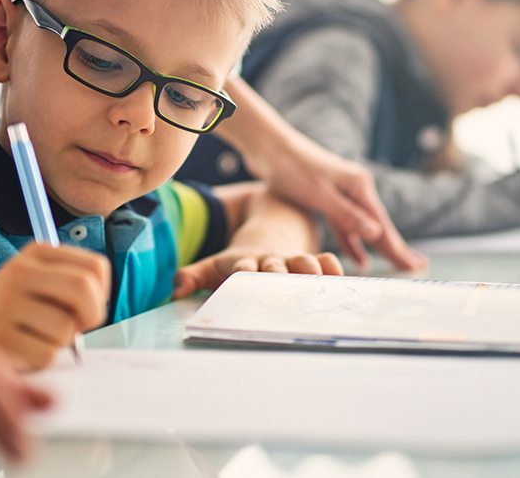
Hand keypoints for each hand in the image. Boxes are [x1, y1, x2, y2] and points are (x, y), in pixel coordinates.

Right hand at [0, 243, 110, 370]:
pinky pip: (46, 354)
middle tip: (78, 327)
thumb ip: (73, 286)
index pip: (96, 267)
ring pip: (65, 328)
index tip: (85, 307)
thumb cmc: (12, 310)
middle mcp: (20, 271)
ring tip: (37, 336)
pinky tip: (22, 349)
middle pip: (83, 289)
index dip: (101, 294)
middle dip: (91, 315)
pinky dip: (42, 358)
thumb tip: (98, 310)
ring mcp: (5, 302)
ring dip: (60, 342)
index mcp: (37, 253)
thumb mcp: (41, 282)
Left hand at [172, 248, 343, 298]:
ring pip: (304, 263)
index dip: (243, 272)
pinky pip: (327, 263)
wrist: (273, 229)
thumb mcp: (215, 265)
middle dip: (278, 277)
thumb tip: (173, 290)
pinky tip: (346, 281)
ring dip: (309, 273)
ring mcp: (293, 259)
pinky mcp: (314, 262)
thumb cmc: (240, 259)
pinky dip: (335, 271)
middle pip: (275, 268)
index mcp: (244, 261)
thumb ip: (195, 276)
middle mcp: (271, 260)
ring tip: (316, 286)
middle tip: (282, 290)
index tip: (242, 278)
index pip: (242, 266)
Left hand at [258, 129, 426, 271]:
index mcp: (359, 186)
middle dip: (395, 249)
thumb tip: (376, 234)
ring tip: (393, 266)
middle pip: (378, 226)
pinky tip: (359, 257)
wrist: (269, 145)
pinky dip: (353, 242)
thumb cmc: (292, 168)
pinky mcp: (328, 196)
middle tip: (414, 269)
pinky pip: (346, 225)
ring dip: (376, 248)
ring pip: (363, 227)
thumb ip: (347, 216)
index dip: (398, 249)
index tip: (416, 266)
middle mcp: (355, 188)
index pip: (382, 226)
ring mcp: (342, 192)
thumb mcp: (320, 195)